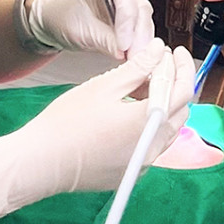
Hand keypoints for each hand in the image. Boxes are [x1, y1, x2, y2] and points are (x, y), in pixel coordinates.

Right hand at [0, 38, 193, 223]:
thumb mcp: (104, 86)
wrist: (39, 163)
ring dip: (164, 105)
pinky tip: (131, 112)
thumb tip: (159, 50)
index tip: (176, 51)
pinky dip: (151, 125)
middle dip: (175, 84)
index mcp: (148, 122)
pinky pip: (152, 145)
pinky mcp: (131, 173)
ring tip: (143, 85)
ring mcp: (143, 164)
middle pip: (180, 111)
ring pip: (168, 129)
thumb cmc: (66, 123)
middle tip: (158, 64)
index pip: (183, 90)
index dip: (183, 67)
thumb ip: (138, 67)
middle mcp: (152, 147)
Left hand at [28, 0, 153, 58]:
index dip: (127, 20)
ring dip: (141, 42)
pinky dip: (140, 45)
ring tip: (133, 60)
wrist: (58, 19)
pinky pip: (142, 31)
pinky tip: (134, 57)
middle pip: (140, 9)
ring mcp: (131, 2)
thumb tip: (122, 52)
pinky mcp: (133, 18)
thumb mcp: (79, 30)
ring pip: (145, 21)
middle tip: (133, 57)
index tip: (124, 44)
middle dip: (138, 36)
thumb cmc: (64, 14)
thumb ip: (103, 39)